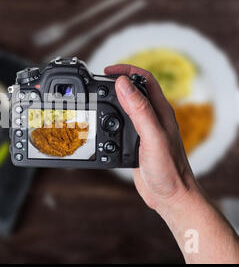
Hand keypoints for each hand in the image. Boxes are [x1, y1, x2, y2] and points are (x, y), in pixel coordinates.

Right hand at [105, 64, 198, 211]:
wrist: (170, 196)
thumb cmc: (169, 169)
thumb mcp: (152, 136)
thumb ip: (139, 109)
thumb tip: (123, 84)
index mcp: (160, 111)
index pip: (145, 79)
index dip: (127, 70)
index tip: (107, 71)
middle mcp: (153, 118)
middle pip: (134, 90)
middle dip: (116, 82)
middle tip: (98, 83)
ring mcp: (144, 130)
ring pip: (126, 107)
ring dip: (111, 100)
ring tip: (96, 99)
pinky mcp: (136, 142)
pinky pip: (121, 125)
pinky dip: (109, 119)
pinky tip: (100, 124)